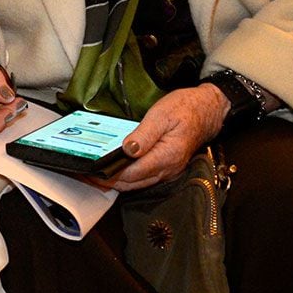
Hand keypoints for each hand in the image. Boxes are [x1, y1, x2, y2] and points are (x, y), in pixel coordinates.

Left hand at [100, 84, 226, 191]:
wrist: (207, 109)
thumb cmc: (186, 109)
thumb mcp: (162, 115)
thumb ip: (144, 135)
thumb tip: (128, 150)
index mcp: (167, 156)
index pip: (132, 174)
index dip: (110, 175)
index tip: (91, 172)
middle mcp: (168, 168)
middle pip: (132, 183)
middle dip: (107, 182)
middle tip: (85, 175)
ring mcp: (168, 170)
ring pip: (137, 183)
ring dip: (115, 182)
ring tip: (94, 174)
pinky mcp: (166, 166)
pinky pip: (143, 178)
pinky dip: (126, 177)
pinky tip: (113, 170)